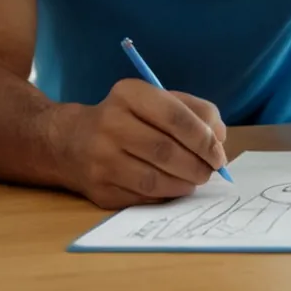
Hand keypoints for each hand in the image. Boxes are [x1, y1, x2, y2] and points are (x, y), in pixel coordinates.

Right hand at [61, 78, 229, 208]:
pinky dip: (167, 194)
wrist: (70, 142)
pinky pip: (143, 197)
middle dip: (198, 165)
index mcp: (128, 94)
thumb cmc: (128, 118)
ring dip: (185, 182)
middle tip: (211, 170)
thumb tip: (220, 138)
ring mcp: (100, 159)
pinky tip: (174, 186)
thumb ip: (195, 112)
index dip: (204, 138)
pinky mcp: (99, 188)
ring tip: (196, 178)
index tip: (219, 152)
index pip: (176, 117)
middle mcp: (109, 124)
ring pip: (155, 179)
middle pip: (166, 151)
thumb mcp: (158, 100)